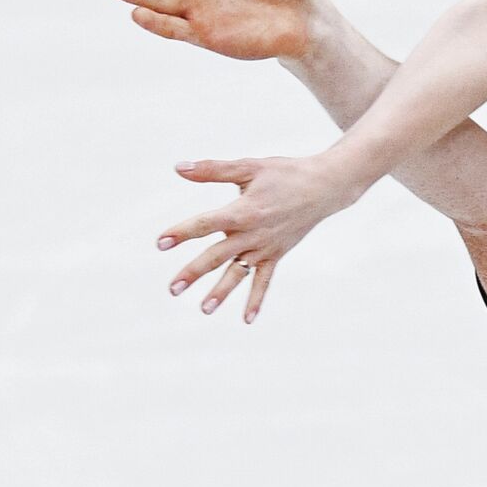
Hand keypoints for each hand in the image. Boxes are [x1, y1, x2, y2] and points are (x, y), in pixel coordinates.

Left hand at [157, 154, 366, 322]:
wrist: (325, 187)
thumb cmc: (285, 173)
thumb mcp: (250, 167)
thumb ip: (213, 170)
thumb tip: (178, 168)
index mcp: (244, 210)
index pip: (207, 224)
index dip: (183, 232)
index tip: (161, 243)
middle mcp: (253, 233)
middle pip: (218, 255)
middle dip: (194, 272)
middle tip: (173, 288)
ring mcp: (265, 247)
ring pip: (239, 272)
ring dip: (221, 291)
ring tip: (204, 309)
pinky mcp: (276, 254)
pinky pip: (265, 280)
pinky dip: (256, 299)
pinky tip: (247, 319)